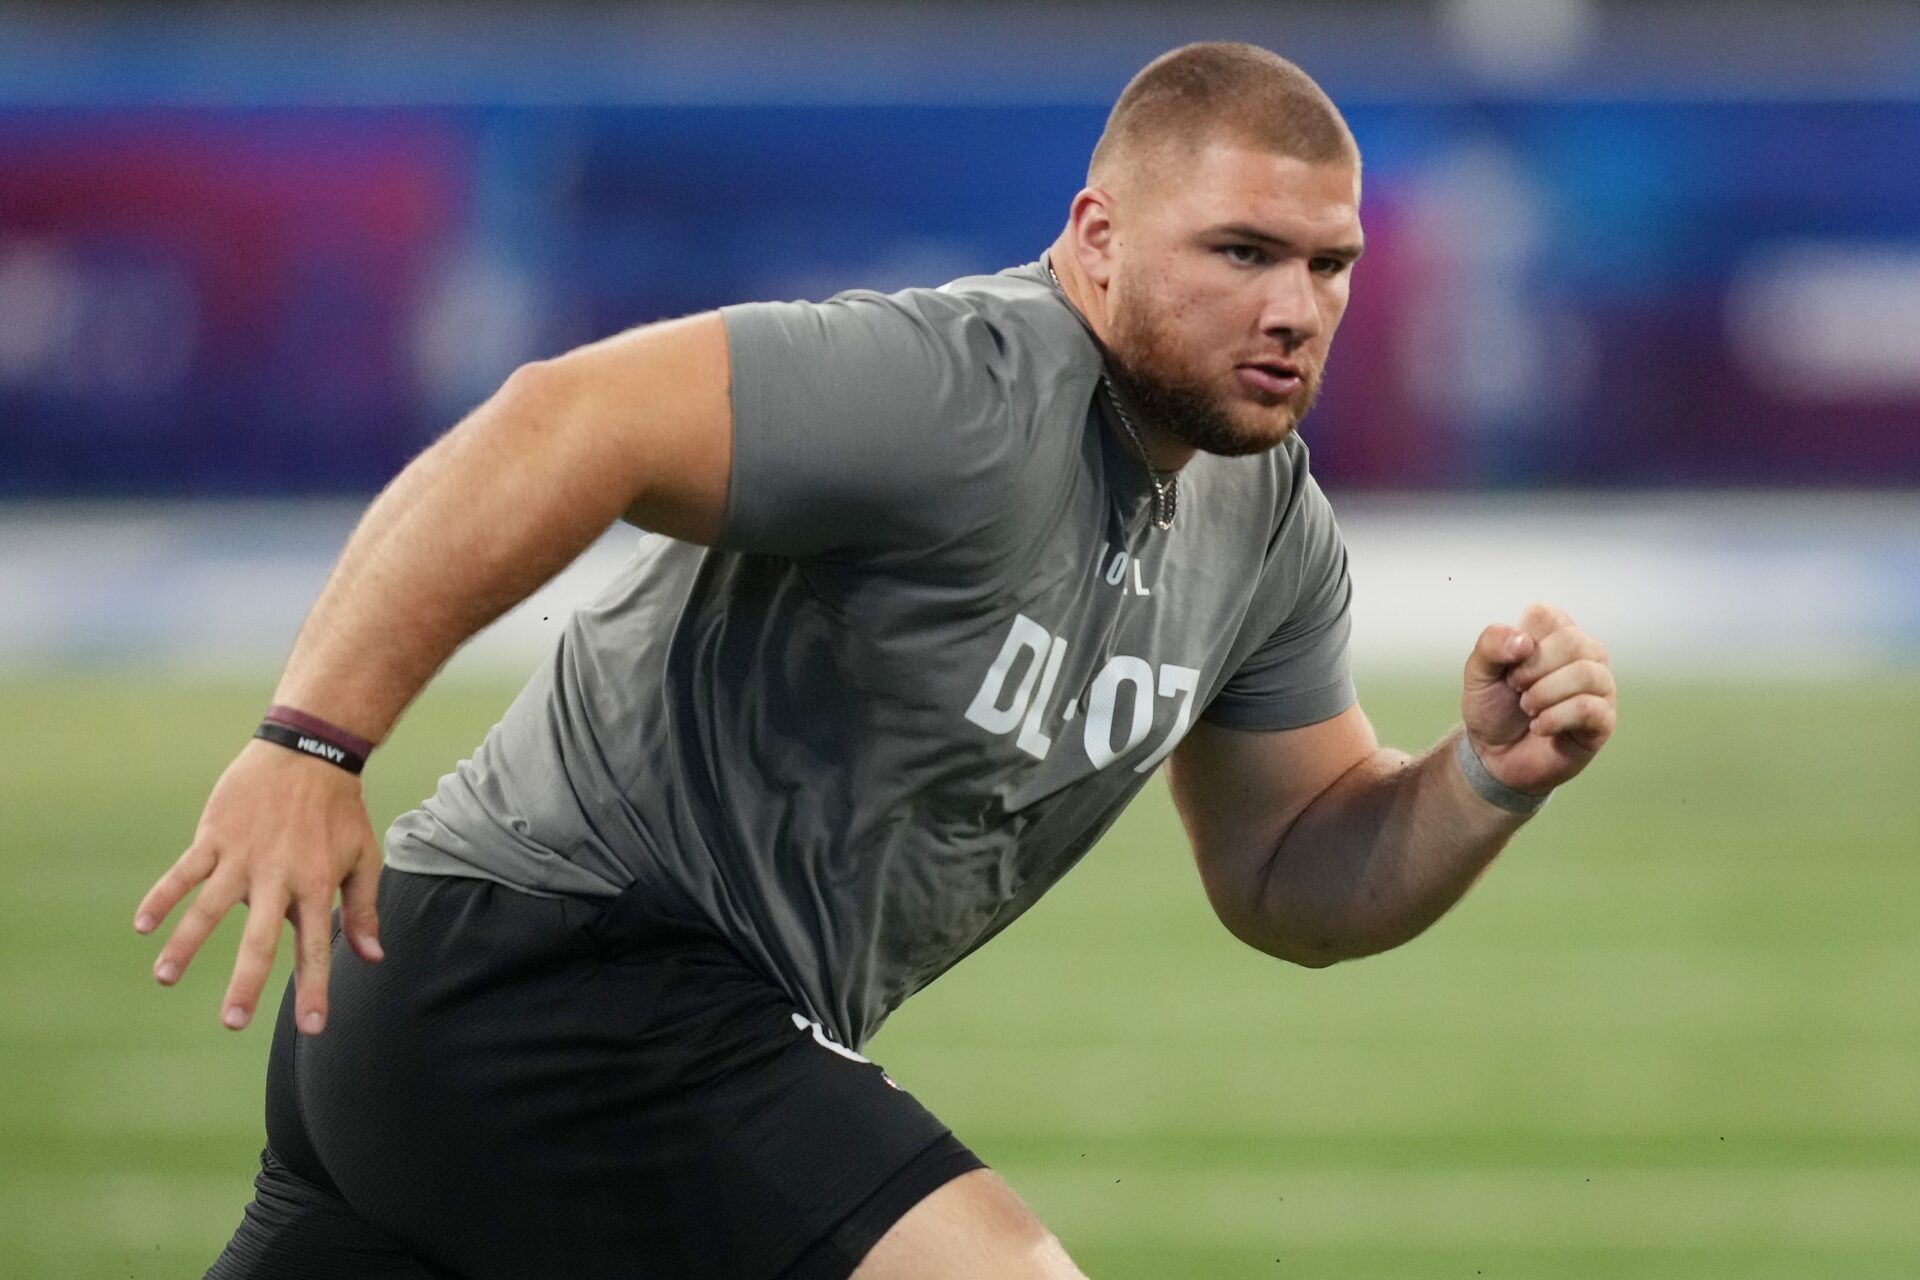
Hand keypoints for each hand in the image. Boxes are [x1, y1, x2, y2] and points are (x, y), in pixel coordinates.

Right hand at [134, 737, 383, 1033]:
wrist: (308, 753)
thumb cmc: (339, 812)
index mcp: (316, 885)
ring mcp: (242, 856)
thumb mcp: (363, 857)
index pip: (316, 947)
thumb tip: (373, 958)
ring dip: (185, 943)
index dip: (314, 988)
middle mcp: (278, 876)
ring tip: (165, 978)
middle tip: (232, 1023)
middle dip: (246, 982)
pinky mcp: (215, 836)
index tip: (311, 1028)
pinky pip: (183, 871)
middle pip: (260, 938)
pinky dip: (162, 896)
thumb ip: (362, 910)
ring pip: (209, 907)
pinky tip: (142, 925)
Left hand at [1461, 602, 1616, 795]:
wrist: (1495, 756)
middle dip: (1532, 670)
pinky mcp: (1604, 719)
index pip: (1546, 615)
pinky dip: (1554, 719)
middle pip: (1572, 641)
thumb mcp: (1478, 673)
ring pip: (1585, 673)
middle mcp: (1586, 654)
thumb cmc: (1493, 707)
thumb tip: (1524, 642)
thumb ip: (1490, 646)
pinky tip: (1539, 727)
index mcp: (1557, 633)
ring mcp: (1600, 686)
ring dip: (1543, 695)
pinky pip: (1588, 708)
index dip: (1519, 642)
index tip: (1509, 666)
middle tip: (1516, 689)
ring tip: (1528, 709)